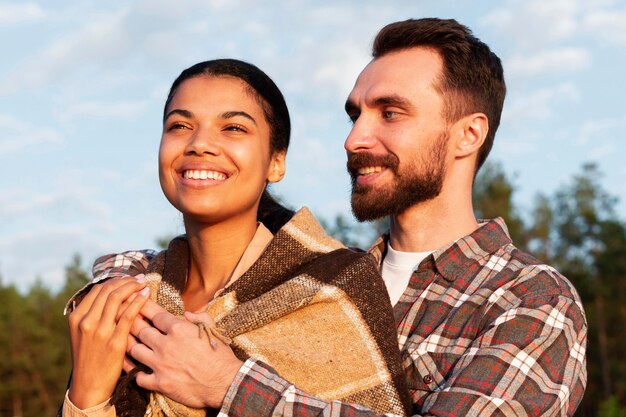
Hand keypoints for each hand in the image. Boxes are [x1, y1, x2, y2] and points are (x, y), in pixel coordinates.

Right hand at [68, 276, 148, 408]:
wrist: (88, 385)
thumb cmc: (89, 358)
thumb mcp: (81, 334)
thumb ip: (90, 315)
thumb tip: (106, 295)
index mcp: (76, 318)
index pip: (97, 290)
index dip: (115, 281)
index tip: (127, 279)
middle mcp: (86, 322)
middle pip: (108, 290)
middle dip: (125, 281)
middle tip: (138, 278)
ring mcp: (100, 331)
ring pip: (117, 298)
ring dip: (133, 287)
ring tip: (143, 284)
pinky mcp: (114, 341)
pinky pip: (128, 314)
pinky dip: (138, 301)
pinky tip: (145, 296)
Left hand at [126, 300, 243, 408]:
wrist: (225, 383)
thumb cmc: (220, 356)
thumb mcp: (212, 330)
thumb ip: (199, 317)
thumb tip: (187, 313)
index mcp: (179, 329)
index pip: (154, 313)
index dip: (143, 305)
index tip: (135, 301)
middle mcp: (166, 344)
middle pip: (139, 328)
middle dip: (130, 320)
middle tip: (124, 317)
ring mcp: (161, 364)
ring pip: (133, 350)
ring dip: (128, 344)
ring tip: (124, 339)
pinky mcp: (160, 383)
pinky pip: (138, 376)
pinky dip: (134, 371)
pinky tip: (133, 367)